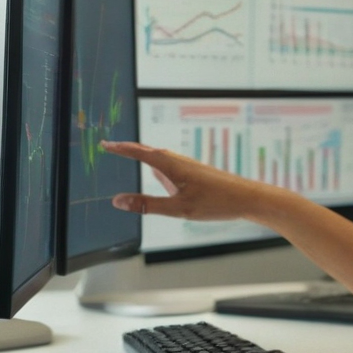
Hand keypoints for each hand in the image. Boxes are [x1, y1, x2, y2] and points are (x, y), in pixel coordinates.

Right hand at [101, 140, 263, 221]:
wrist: (248, 198)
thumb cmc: (216, 202)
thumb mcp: (178, 208)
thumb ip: (147, 205)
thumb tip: (117, 201)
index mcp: (172, 165)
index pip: (139, 153)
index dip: (121, 149)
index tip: (104, 144)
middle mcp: (179, 161)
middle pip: (149, 152)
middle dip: (129, 150)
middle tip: (111, 147)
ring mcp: (188, 167)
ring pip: (161, 159)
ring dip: (143, 155)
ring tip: (129, 153)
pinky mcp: (196, 174)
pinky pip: (171, 166)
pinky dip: (158, 166)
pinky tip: (161, 173)